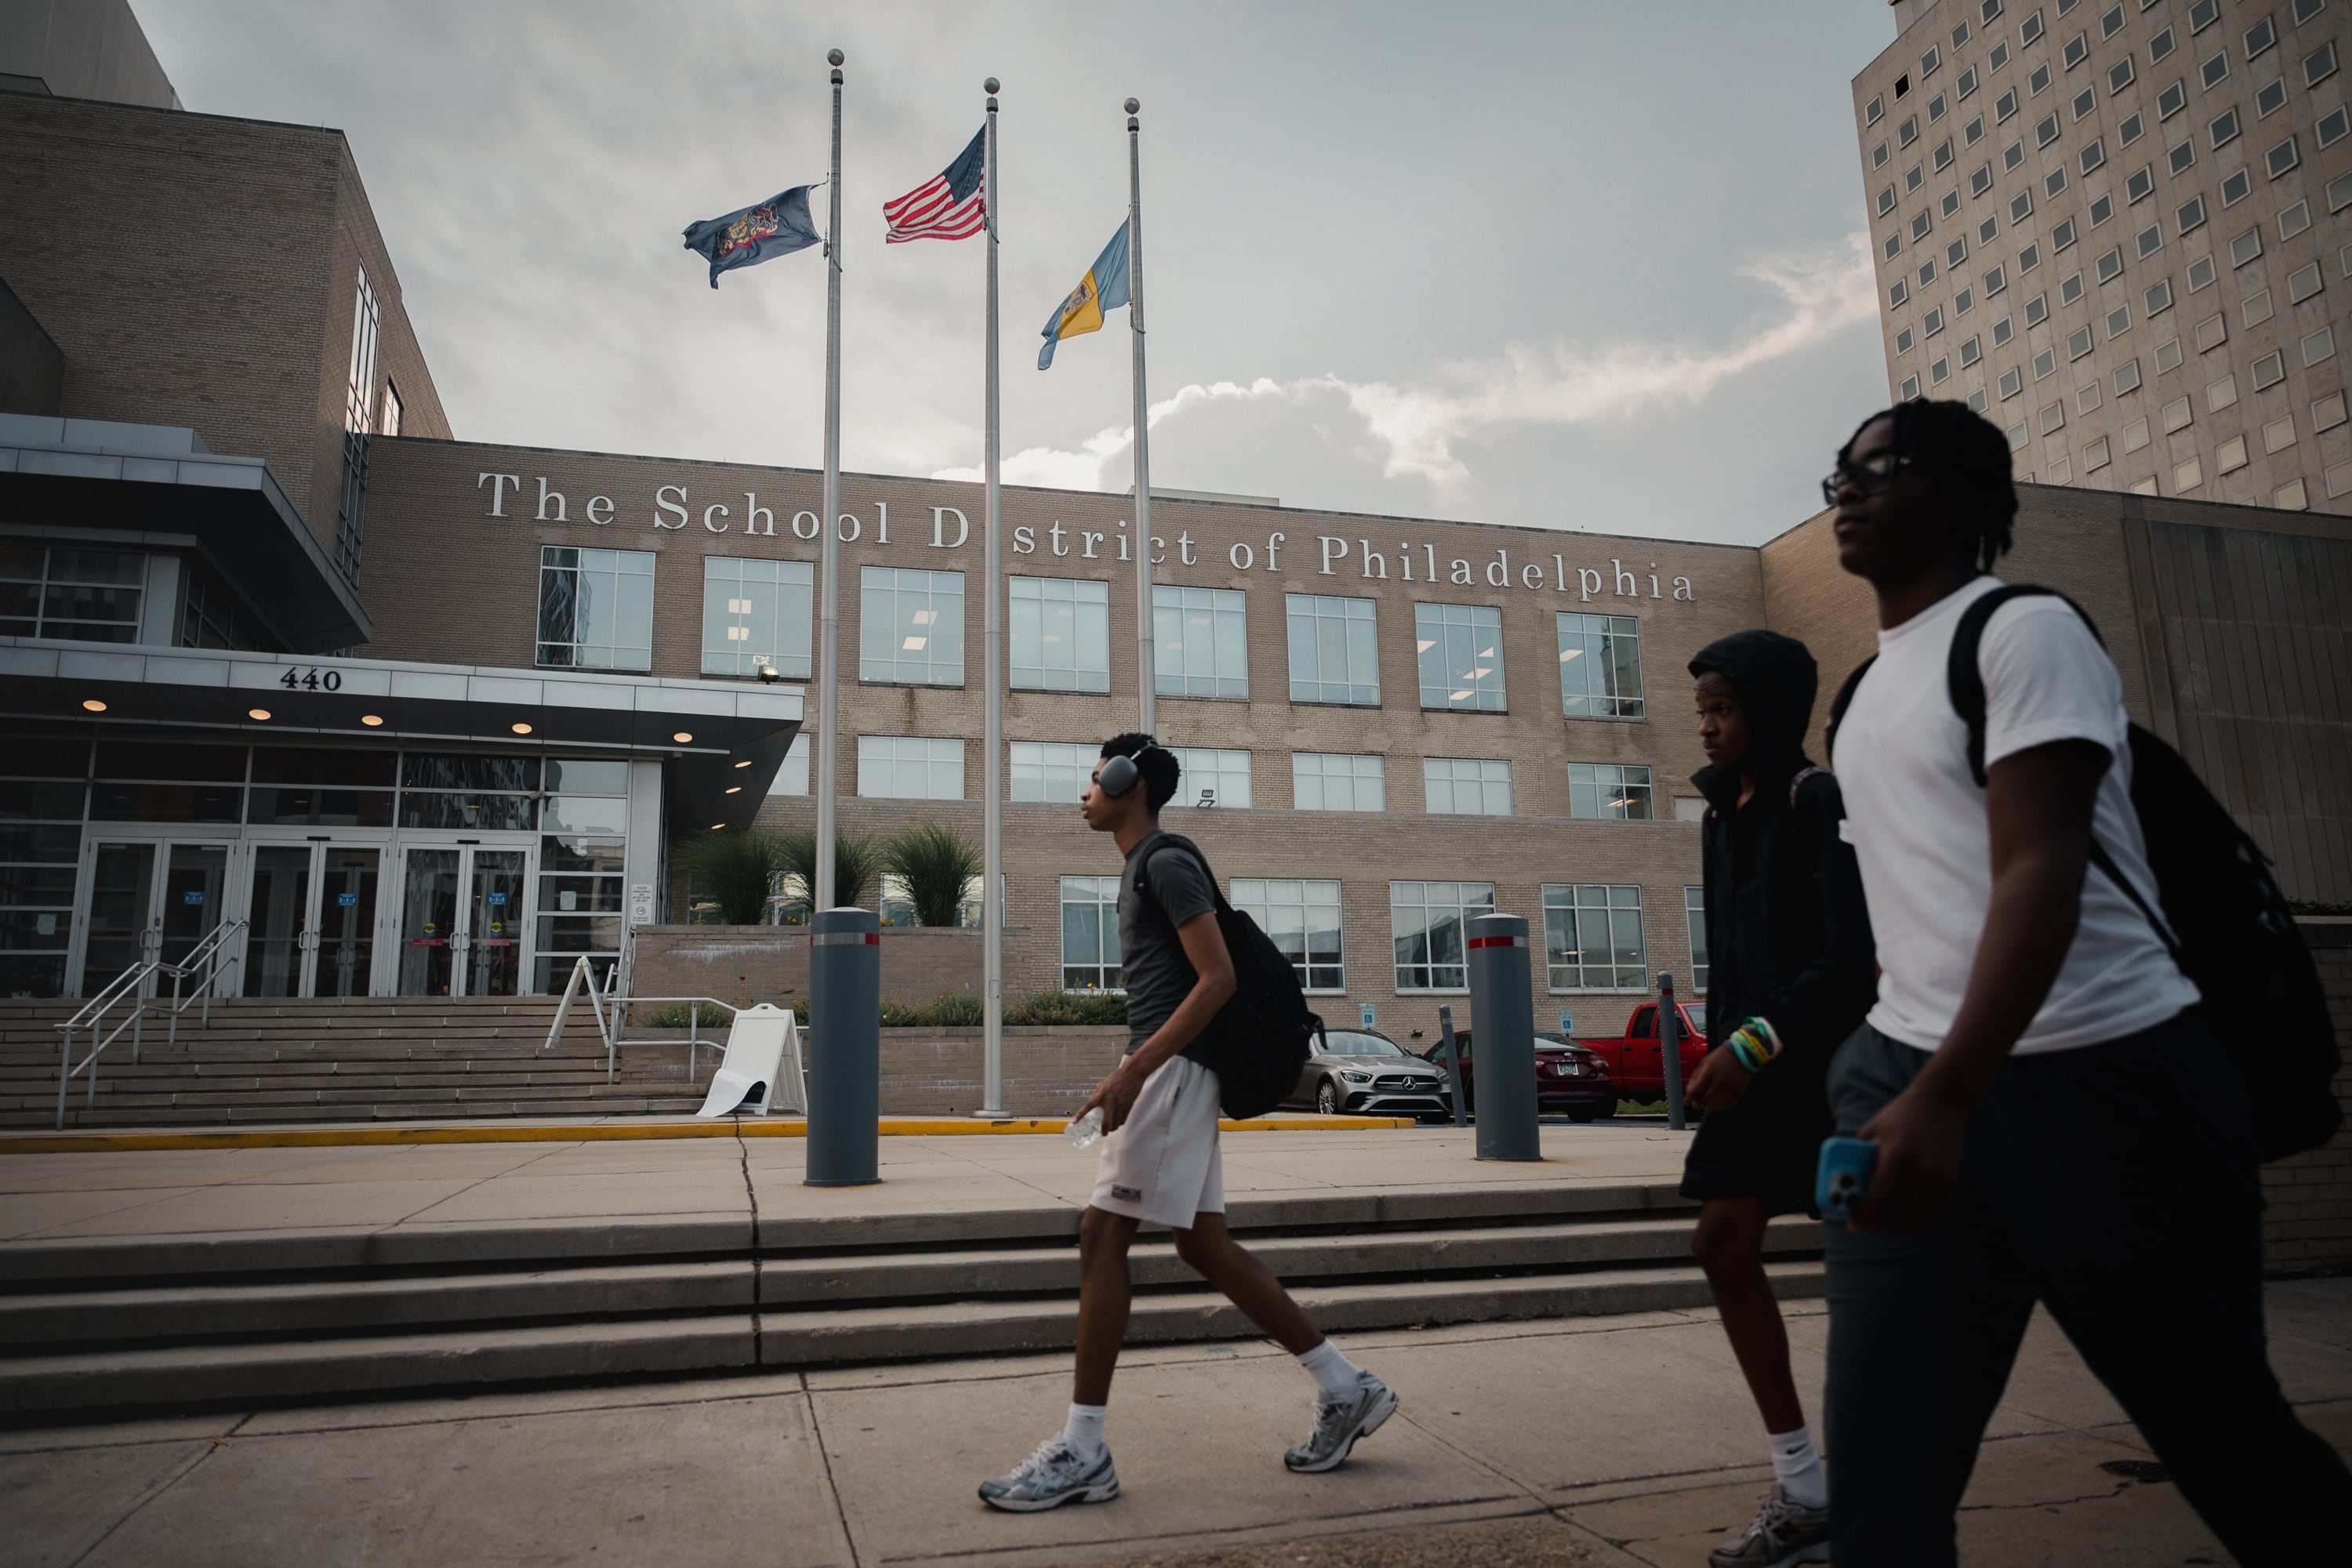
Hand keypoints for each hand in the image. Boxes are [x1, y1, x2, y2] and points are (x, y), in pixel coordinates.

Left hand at [1078, 1058, 1147, 1133]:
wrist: (1133, 1073)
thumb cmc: (1118, 1077)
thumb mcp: (1102, 1084)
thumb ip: (1096, 1095)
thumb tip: (1092, 1104)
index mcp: (1101, 1095)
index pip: (1088, 1107)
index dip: (1080, 1115)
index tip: (1074, 1122)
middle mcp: (1110, 1101)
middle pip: (1106, 1123)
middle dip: (1104, 1131)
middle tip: (1103, 1133)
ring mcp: (1120, 1105)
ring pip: (1116, 1124)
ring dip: (1113, 1128)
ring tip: (1111, 1127)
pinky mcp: (1128, 1106)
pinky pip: (1123, 1119)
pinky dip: (1120, 1123)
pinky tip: (1118, 1121)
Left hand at [1685, 1047, 1751, 1111]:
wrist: (1742, 1053)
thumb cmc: (1722, 1056)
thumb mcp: (1704, 1062)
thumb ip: (1696, 1076)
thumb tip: (1689, 1089)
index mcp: (1708, 1073)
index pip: (1694, 1091)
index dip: (1688, 1099)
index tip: (1686, 1102)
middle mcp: (1718, 1082)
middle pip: (1703, 1100)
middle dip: (1697, 1104)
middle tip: (1695, 1104)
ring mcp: (1728, 1088)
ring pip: (1715, 1105)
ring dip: (1708, 1107)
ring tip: (1705, 1105)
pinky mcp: (1738, 1092)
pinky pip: (1727, 1105)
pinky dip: (1720, 1107)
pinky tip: (1716, 1105)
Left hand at [1852, 1076, 1974, 1230]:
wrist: (1942, 1101)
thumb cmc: (1900, 1114)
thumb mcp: (1872, 1129)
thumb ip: (1858, 1155)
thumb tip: (1842, 1180)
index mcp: (1895, 1156)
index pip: (1875, 1198)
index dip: (1862, 1216)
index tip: (1853, 1224)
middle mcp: (1920, 1170)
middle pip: (1897, 1216)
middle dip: (1878, 1226)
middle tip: (1867, 1224)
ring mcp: (1939, 1177)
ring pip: (1917, 1219)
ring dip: (1898, 1225)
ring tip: (1884, 1221)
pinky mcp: (1952, 1180)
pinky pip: (1932, 1211)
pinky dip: (1917, 1216)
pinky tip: (1904, 1210)